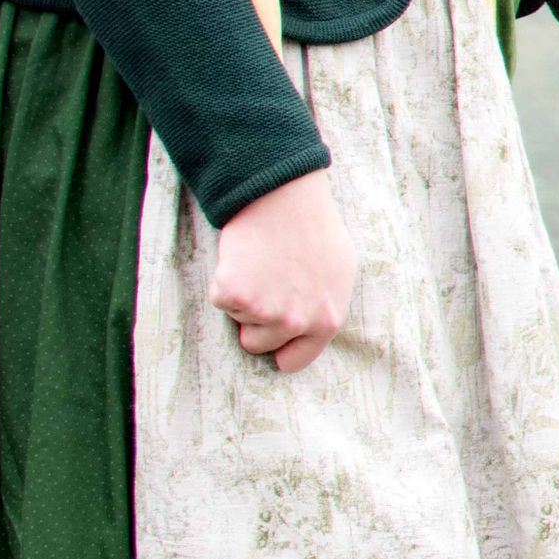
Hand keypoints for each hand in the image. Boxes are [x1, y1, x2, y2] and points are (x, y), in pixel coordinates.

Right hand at [212, 170, 355, 372]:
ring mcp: (265, 312)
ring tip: (257, 265)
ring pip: (236, 322)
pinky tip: (242, 258)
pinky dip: (223, 281)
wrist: (285, 196)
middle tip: (262, 285)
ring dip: (241, 299)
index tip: (271, 338)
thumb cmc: (314, 227)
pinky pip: (218, 300)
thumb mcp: (340, 271)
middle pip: (257, 345)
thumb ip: (325, 306)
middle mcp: (297, 322)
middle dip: (254, 321)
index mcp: (327, 320)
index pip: (295, 361)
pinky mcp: (234, 296)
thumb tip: (311, 327)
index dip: (279, 349)